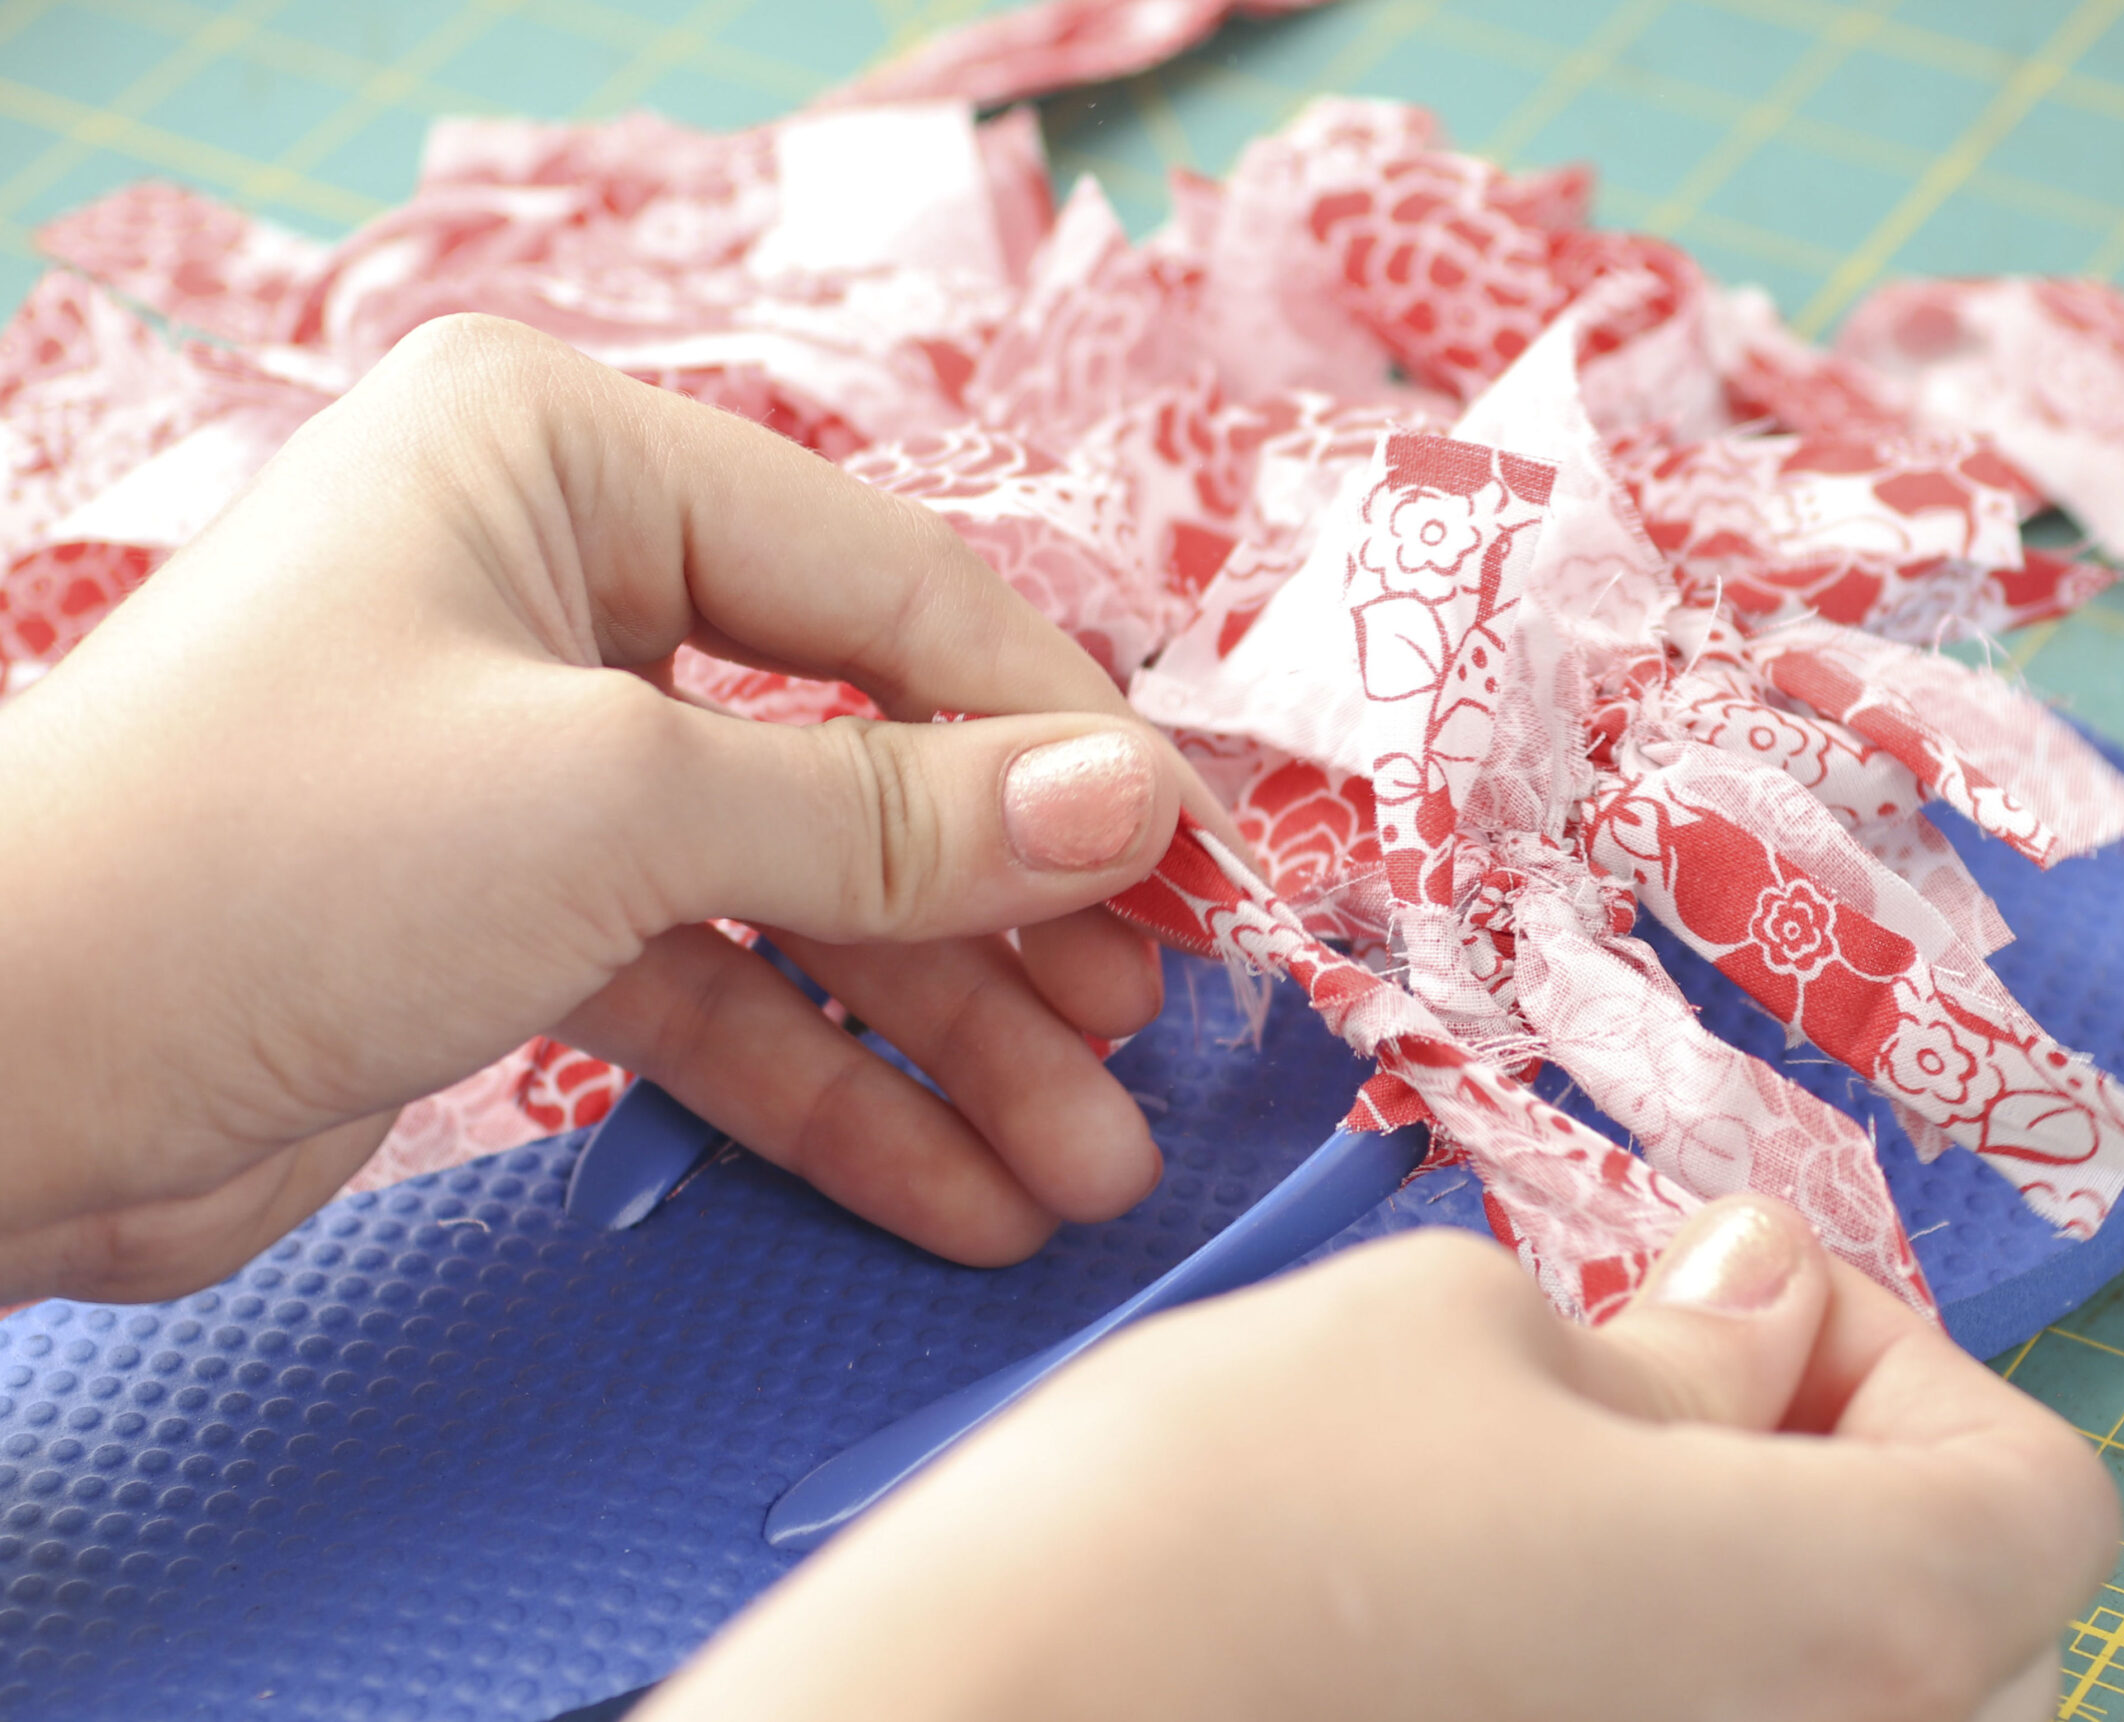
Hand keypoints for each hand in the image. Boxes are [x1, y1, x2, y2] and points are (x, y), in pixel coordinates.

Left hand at [0, 314, 1212, 1303]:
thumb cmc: (253, 861)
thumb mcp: (614, 808)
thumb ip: (889, 813)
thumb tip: (1127, 801)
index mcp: (569, 461)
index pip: (889, 583)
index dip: (1055, 732)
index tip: (1188, 864)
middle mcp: (565, 588)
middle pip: (862, 748)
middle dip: (1009, 917)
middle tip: (1147, 1031)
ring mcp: (545, 760)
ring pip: (806, 893)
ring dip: (948, 1034)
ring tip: (1083, 1161)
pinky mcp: (519, 915)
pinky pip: (721, 987)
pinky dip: (831, 1087)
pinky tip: (954, 1185)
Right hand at [641, 1197, 2119, 1721]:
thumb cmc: (1219, 1521)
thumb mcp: (1452, 1330)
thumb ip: (1666, 1337)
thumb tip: (1758, 1319)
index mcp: (1857, 1625)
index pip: (2039, 1494)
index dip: (1899, 1355)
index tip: (1719, 1302)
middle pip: (1970, 1634)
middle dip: (1840, 1481)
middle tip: (1646, 1392)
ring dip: (1749, 1598)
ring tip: (1549, 1517)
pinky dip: (1645, 1691)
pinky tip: (1486, 1636)